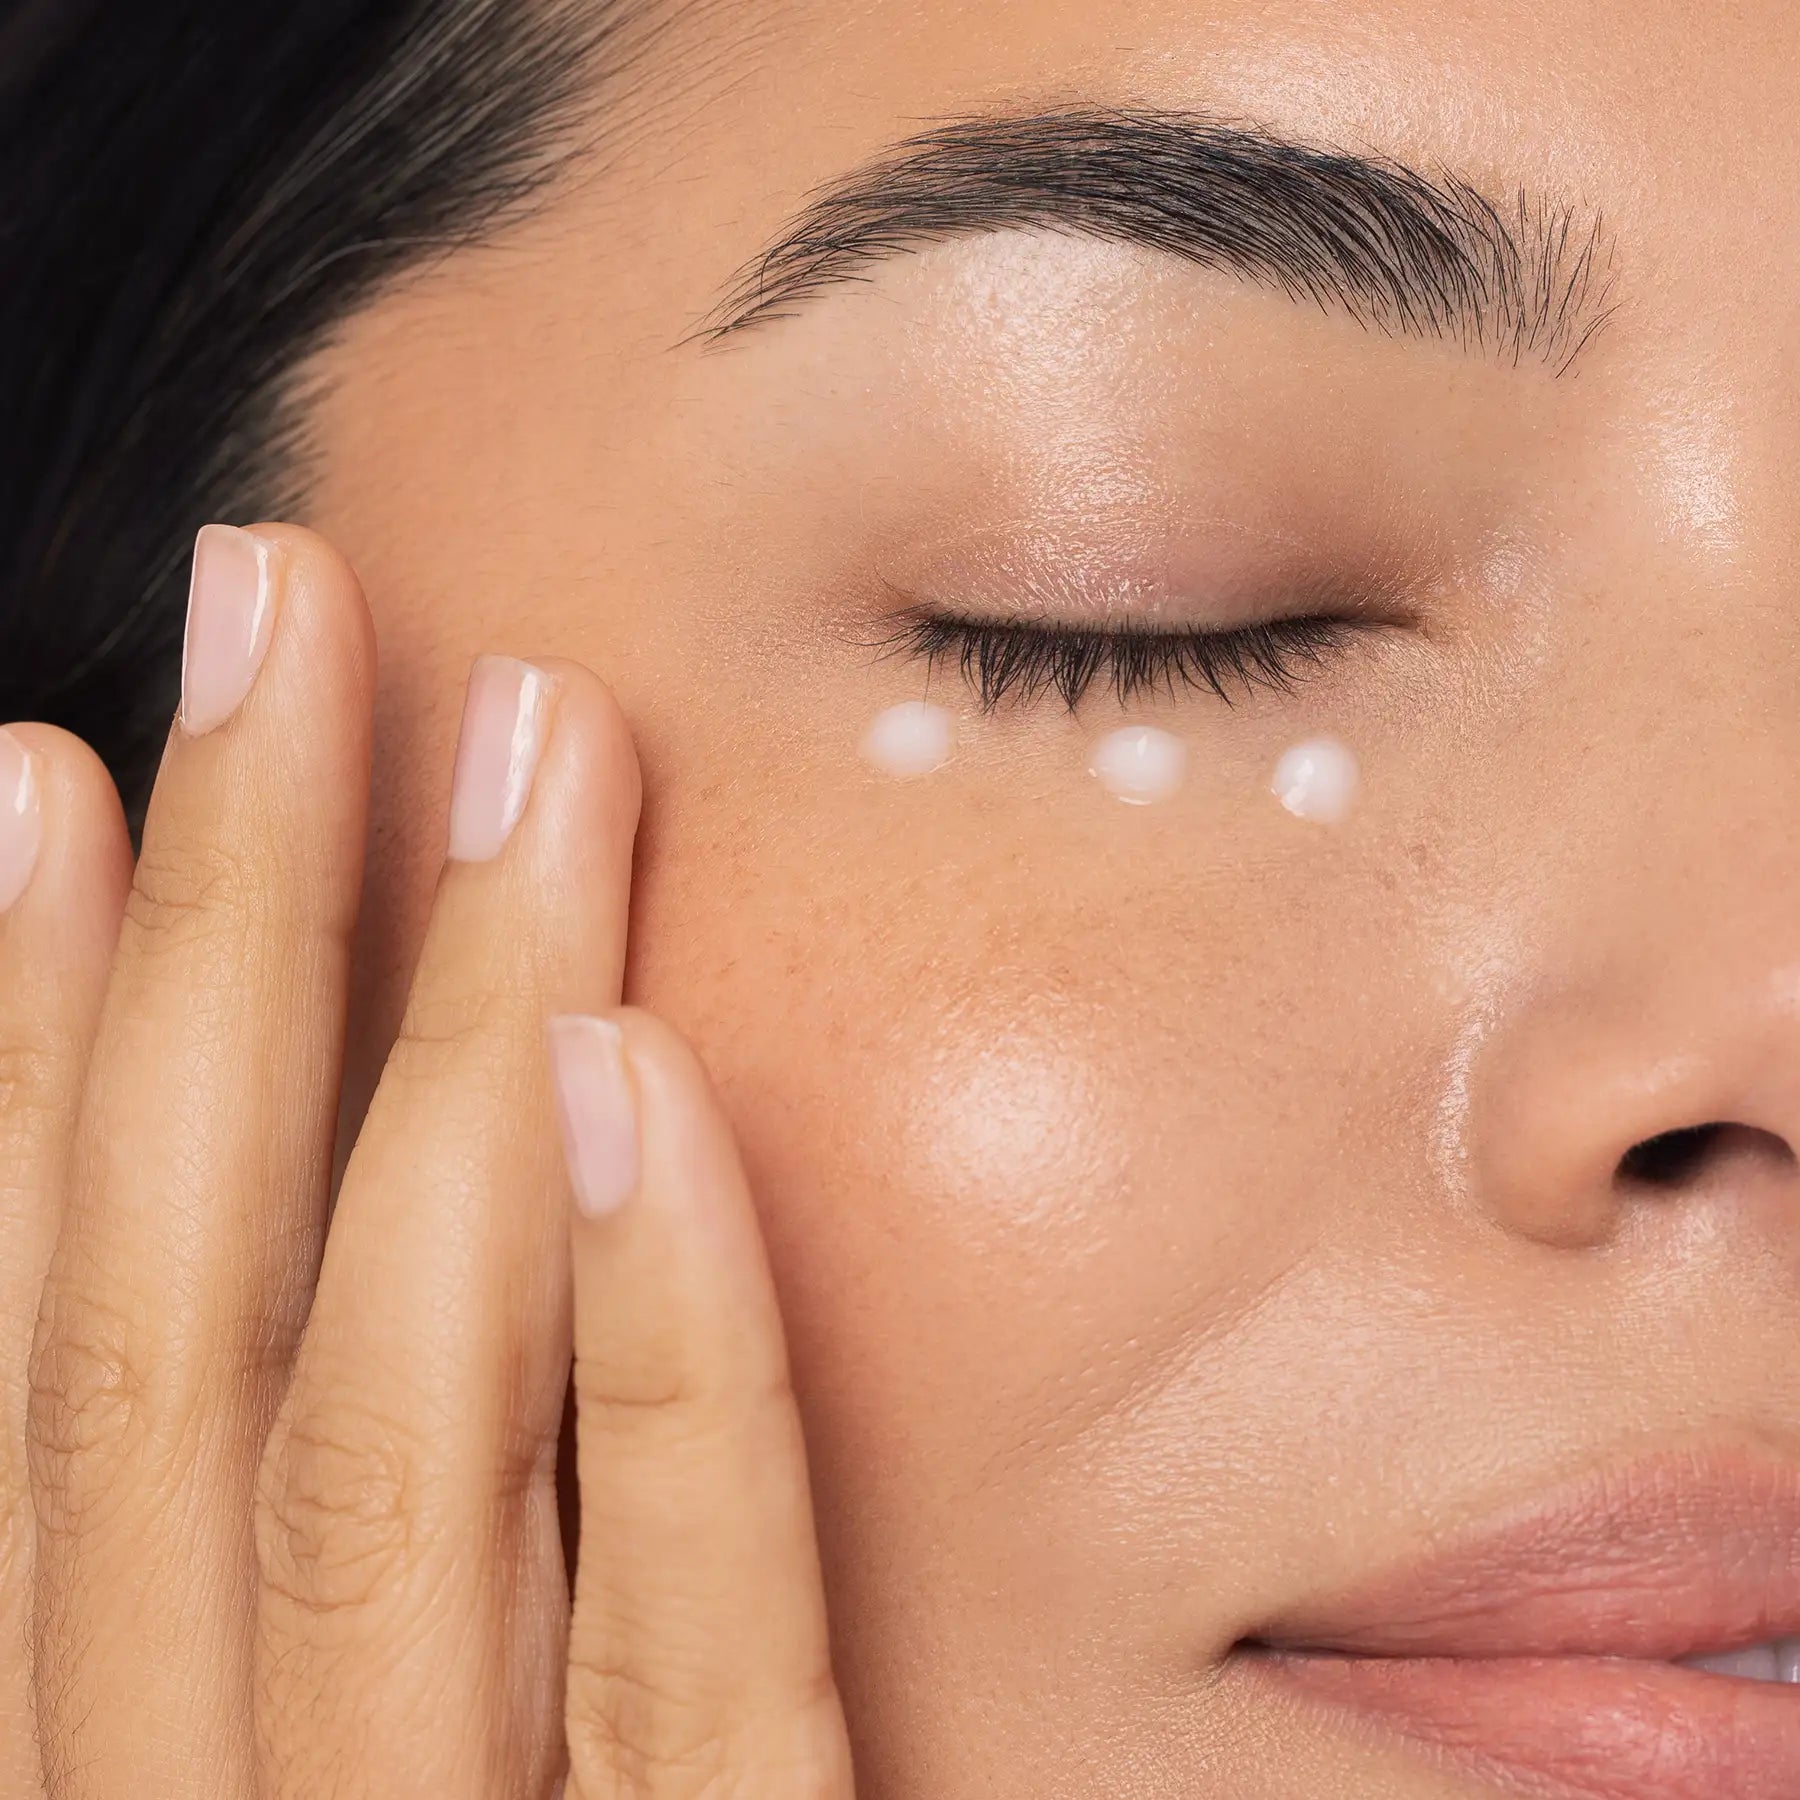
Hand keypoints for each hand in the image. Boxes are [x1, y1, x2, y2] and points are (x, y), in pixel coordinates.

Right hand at [0, 525, 854, 1797]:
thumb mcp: (353, 1789)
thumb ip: (333, 1582)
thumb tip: (371, 1226)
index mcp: (110, 1770)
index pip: (44, 1358)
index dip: (1, 1052)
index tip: (38, 764)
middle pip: (188, 1324)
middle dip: (215, 935)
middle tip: (270, 611)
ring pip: (395, 1426)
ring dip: (437, 1046)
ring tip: (492, 740)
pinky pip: (680, 1644)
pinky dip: (648, 1359)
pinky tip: (644, 1079)